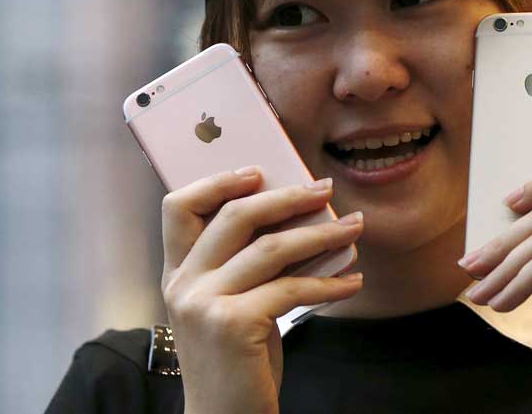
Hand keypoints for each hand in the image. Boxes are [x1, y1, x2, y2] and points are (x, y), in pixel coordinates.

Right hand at [161, 168, 362, 413]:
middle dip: (287, 196)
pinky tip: (353, 281)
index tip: (256, 171)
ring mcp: (205, 304)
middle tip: (324, 189)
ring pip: (271, 247)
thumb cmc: (237, 359)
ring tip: (354, 227)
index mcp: (177, 273)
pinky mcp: (233, 325)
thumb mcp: (231, 303)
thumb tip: (297, 214)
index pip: (178, 207)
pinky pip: (292, 288)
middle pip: (235, 215)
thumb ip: (246, 262)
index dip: (215, 182)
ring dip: (321, 233)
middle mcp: (184, 284)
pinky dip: (331, 284)